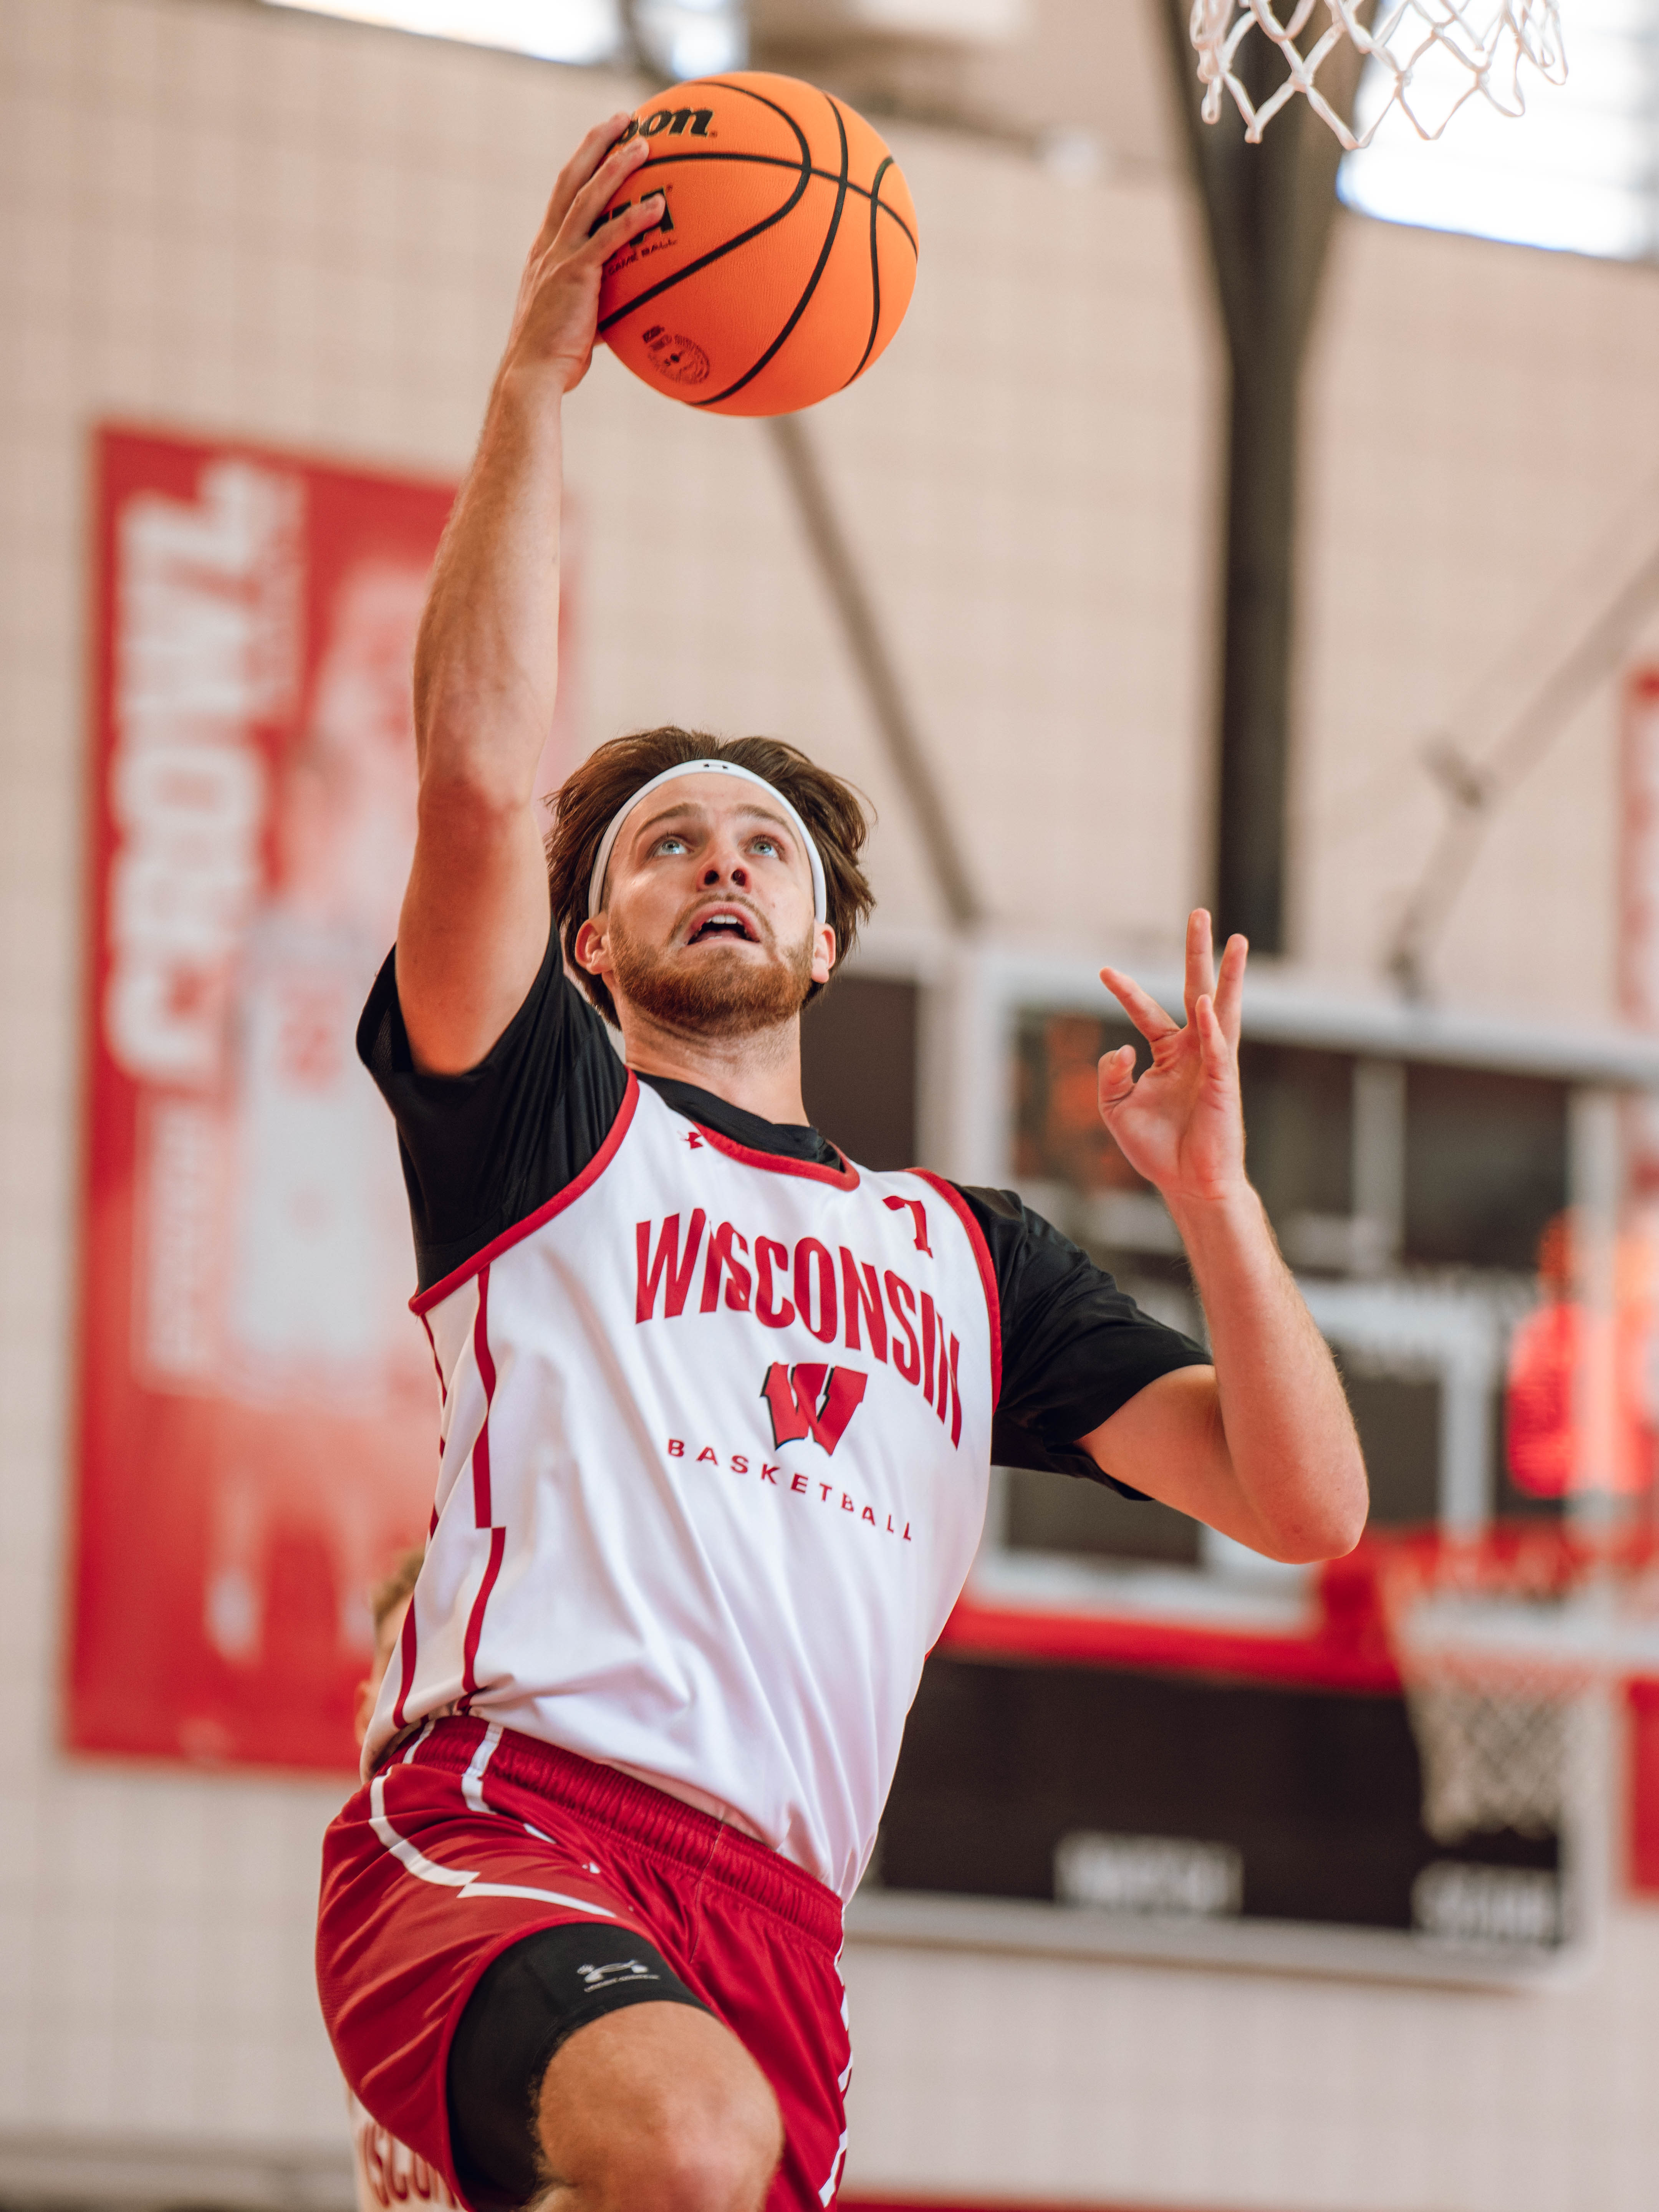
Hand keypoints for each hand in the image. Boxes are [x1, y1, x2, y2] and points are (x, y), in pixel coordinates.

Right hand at [499, 115, 663, 392]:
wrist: (531, 375)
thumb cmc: (555, 358)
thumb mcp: (576, 320)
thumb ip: (600, 303)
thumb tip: (631, 308)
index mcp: (546, 250)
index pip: (563, 194)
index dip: (582, 162)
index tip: (604, 140)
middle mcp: (549, 245)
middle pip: (571, 179)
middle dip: (597, 144)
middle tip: (623, 118)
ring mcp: (560, 257)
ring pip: (588, 197)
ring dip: (617, 166)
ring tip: (644, 143)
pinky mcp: (575, 276)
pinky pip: (608, 239)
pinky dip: (632, 219)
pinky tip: (657, 205)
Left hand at [1097, 910, 1248, 1207]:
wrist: (1186, 1184)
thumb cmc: (1156, 1149)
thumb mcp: (1114, 1110)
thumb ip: (1109, 1075)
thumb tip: (1120, 1047)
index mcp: (1168, 1054)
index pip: (1146, 1011)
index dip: (1126, 990)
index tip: (1103, 970)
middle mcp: (1194, 1050)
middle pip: (1195, 990)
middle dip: (1197, 953)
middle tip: (1199, 914)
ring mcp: (1212, 1064)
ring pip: (1223, 1008)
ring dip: (1229, 975)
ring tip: (1236, 940)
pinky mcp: (1224, 1085)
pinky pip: (1219, 1049)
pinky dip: (1213, 1026)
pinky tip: (1208, 1003)